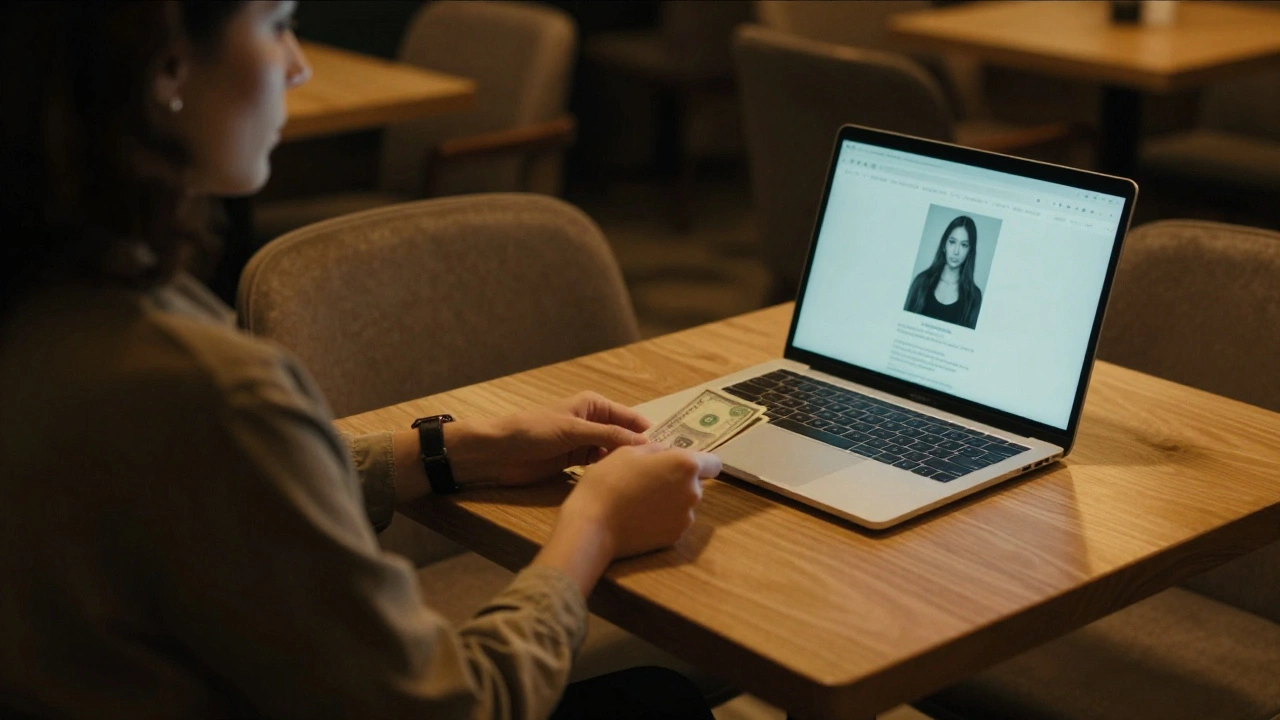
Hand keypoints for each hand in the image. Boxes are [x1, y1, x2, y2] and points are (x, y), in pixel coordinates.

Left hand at [447, 391, 651, 486]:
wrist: (498, 452)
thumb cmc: (534, 431)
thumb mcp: (574, 431)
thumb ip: (608, 436)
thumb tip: (644, 442)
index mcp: (594, 405)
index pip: (630, 417)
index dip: (648, 431)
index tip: (669, 449)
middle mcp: (593, 422)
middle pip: (624, 436)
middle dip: (639, 449)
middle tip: (661, 469)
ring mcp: (584, 442)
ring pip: (613, 452)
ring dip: (624, 463)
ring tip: (645, 479)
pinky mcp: (575, 461)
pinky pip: (600, 465)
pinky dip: (608, 471)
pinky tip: (620, 482)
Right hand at [557, 444, 721, 558]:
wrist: (593, 524)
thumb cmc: (608, 480)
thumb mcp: (628, 451)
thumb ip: (657, 450)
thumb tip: (668, 452)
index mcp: (685, 465)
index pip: (713, 462)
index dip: (700, 462)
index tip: (680, 464)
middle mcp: (693, 492)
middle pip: (696, 483)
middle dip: (679, 481)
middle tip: (649, 481)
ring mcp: (685, 518)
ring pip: (684, 503)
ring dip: (671, 500)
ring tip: (641, 501)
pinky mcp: (675, 538)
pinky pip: (674, 522)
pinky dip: (663, 519)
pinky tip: (640, 518)